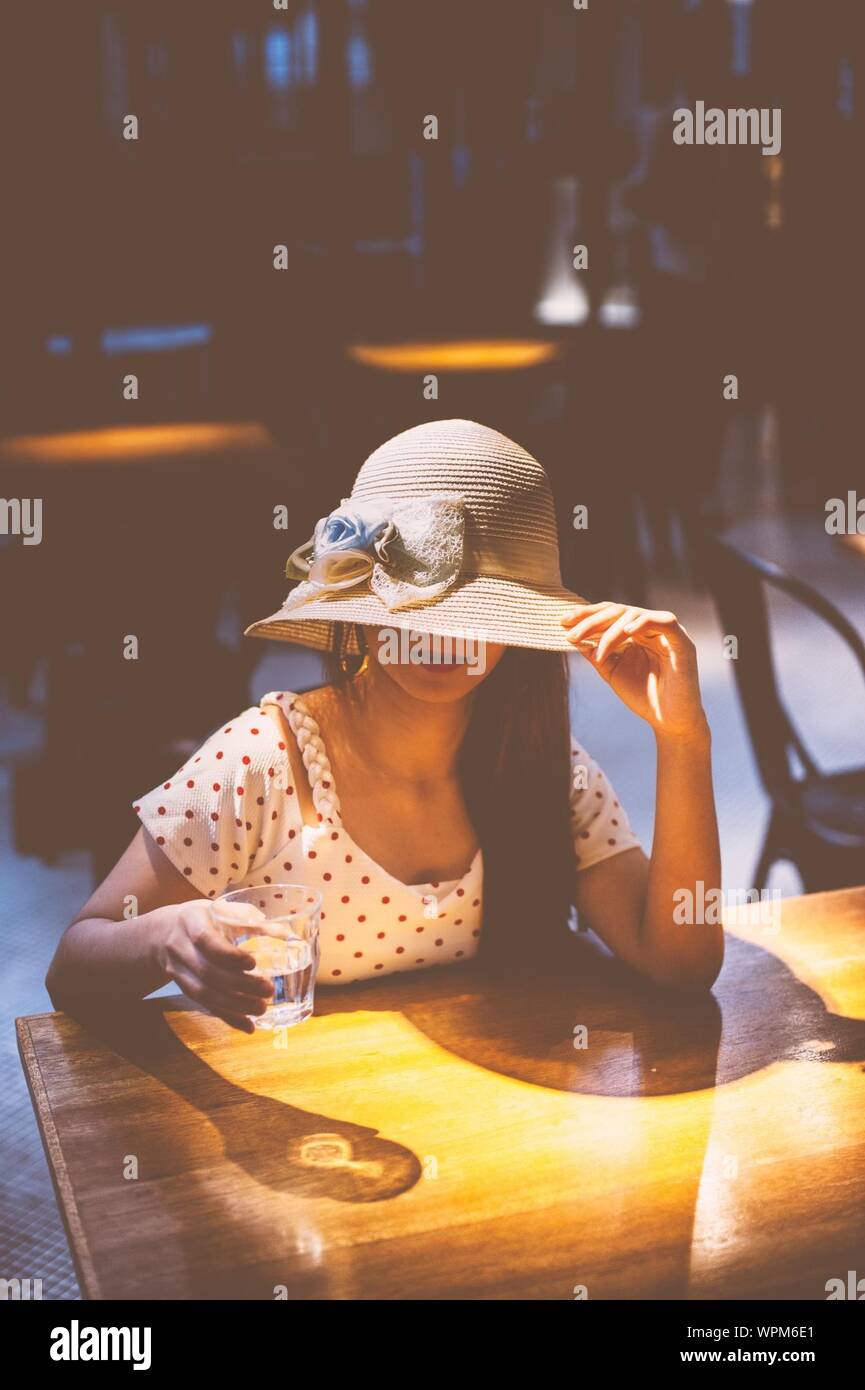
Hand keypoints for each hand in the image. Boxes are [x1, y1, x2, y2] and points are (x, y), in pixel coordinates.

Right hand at [154, 900, 273, 1032]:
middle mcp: (179, 948)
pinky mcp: (183, 989)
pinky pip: (204, 1006)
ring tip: (261, 1009)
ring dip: (234, 1005)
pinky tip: (248, 1026)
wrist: (161, 934)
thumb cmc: (201, 918)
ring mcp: (178, 971)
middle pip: (207, 972)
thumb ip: (248, 920)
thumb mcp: (218, 910)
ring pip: (204, 994)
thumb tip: (285, 933)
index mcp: (190, 922)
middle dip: (239, 985)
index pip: (205, 941)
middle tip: (268, 990)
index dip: (227, 955)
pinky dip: (227, 1017)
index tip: (253, 963)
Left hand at [561, 602, 708, 741]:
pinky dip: (644, 623)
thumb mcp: (613, 672)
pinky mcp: (682, 642)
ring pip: (636, 615)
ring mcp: (667, 634)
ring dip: (612, 631)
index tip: (563, 622)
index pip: (609, 614)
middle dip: (593, 621)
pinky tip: (627, 632)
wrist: (669, 722)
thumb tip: (575, 639)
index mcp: (635, 632)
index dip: (587, 614)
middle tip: (573, 635)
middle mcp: (651, 628)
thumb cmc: (643, 697)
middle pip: (619, 611)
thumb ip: (597, 654)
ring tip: (598, 653)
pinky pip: (665, 621)